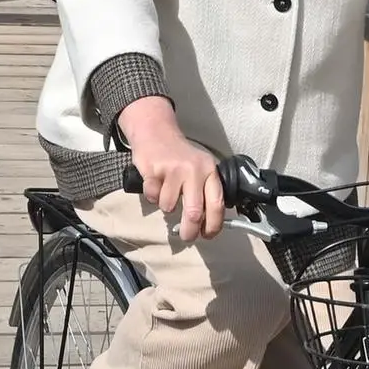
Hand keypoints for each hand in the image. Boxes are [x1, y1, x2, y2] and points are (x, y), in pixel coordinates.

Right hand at [117, 96, 223, 240]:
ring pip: (169, 206)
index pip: (216, 204)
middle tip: (186, 237)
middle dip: (189, 231)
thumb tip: (208, 224)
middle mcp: (194, 170)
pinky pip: (152, 197)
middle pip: (194, 212)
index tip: (207, 235)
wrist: (156, 132)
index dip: (213, 225)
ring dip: (166, 206)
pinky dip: (151, 196)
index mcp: (210, 171)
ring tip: (166, 194)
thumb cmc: (180, 156)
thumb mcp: (201, 168)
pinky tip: (155, 185)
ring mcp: (173, 170)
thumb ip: (207, 191)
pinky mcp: (153, 170)